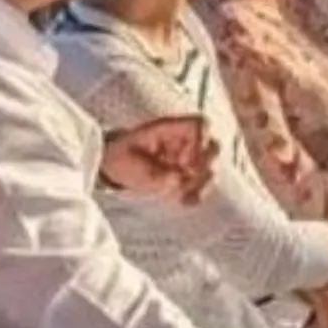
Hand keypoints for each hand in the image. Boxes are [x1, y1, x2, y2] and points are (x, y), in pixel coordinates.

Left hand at [101, 117, 217, 205]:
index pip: (200, 125)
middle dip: (204, 166)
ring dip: (200, 184)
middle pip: (213, 147)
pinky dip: (197, 195)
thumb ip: (153, 171)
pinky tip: (184, 202)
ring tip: (181, 194)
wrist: (113, 169)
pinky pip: (203, 185)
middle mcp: (185, 143)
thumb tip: (177, 180)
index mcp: (171, 130)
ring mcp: (189, 159)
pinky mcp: (188, 177)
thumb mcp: (130, 162)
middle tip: (186, 177)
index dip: (200, 143)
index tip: (185, 162)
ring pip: (211, 168)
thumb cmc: (121, 157)